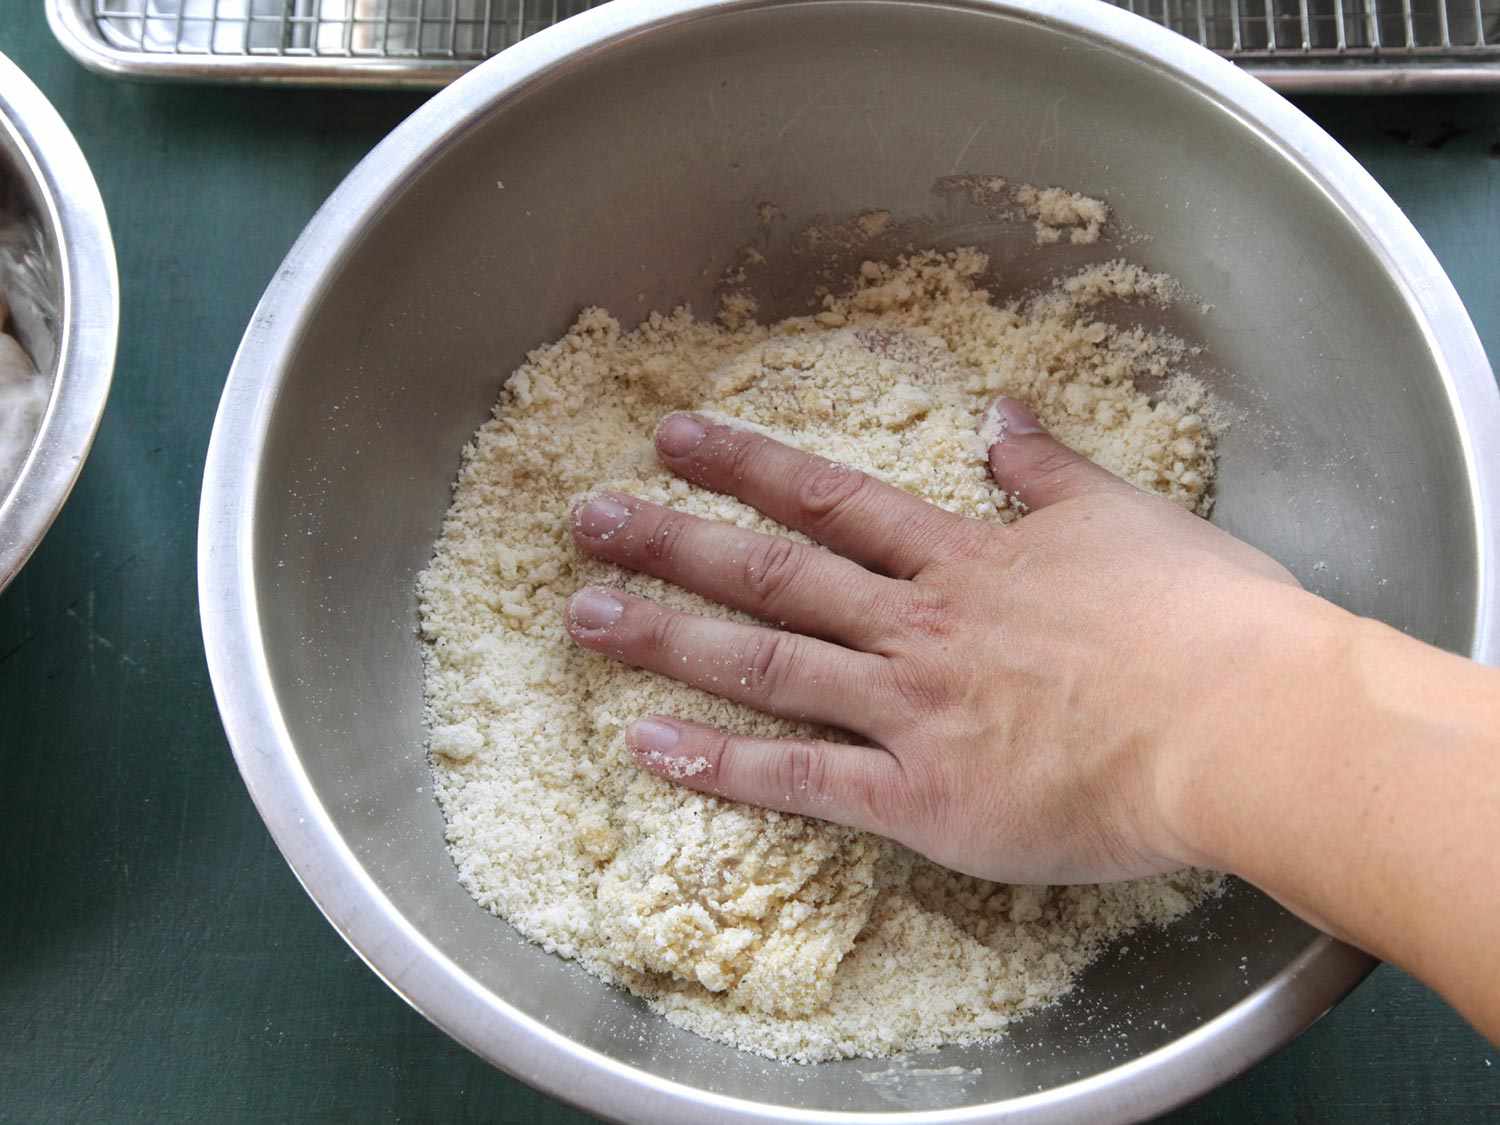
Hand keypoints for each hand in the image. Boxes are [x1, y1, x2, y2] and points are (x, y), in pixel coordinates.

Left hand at [565, 402, 1309, 884]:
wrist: (1244, 720)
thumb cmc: (1204, 620)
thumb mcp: (1126, 515)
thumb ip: (1049, 469)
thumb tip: (1002, 417)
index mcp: (966, 560)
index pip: (831, 500)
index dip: (746, 465)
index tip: (674, 437)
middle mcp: (919, 625)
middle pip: (772, 573)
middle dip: (673, 542)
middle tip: (585, 520)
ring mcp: (912, 709)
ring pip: (767, 664)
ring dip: (669, 639)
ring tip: (583, 617)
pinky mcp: (924, 796)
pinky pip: (804, 780)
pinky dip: (723, 767)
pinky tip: (650, 748)